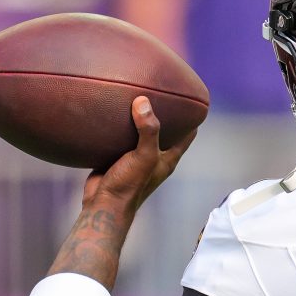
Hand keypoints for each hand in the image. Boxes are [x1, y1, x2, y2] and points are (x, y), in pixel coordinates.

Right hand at [81, 97, 196, 212]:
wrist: (104, 203)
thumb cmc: (130, 184)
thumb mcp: (145, 155)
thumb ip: (148, 130)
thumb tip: (143, 101)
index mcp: (168, 158)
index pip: (187, 135)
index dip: (191, 119)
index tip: (191, 101)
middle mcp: (154, 157)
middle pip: (164, 131)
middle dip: (163, 114)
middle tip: (160, 92)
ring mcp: (136, 158)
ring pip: (140, 133)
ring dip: (138, 119)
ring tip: (136, 96)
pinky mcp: (117, 157)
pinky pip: (120, 138)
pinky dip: (119, 126)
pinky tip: (112, 113)